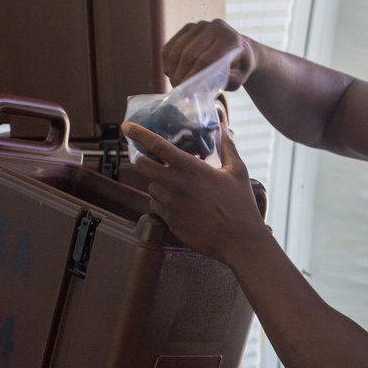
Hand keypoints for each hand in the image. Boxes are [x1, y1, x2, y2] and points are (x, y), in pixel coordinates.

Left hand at [122, 119, 267, 263]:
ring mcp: (171, 205)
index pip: (158, 145)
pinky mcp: (170, 221)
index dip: (139, 133)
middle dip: (144, 161)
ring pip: (150, 188)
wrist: (238, 240)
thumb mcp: (238, 172)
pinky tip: (178, 204)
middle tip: (153, 161)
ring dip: (157, 185)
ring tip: (177, 188)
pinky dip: (162, 203)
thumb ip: (228, 148)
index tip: (126, 126)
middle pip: (142, 166)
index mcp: (191, 168)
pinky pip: (156, 206)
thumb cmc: (241, 204)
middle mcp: (176, 185)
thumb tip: (225, 128)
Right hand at [162, 18, 256, 89]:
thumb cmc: (238, 66)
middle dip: (181, 75)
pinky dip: (167, 62)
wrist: (238, 48)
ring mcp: (198, 25)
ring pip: (176, 50)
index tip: (188, 91)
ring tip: (175, 84)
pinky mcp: (187, 28)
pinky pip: (170, 47)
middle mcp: (214, 27)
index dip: (194, 76)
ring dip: (172, 70)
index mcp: (230, 38)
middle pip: (189, 54)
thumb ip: (229, 81)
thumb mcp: (240, 77)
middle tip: (179, 90)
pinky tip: (171, 74)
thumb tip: (208, 83)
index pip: (207, 59)